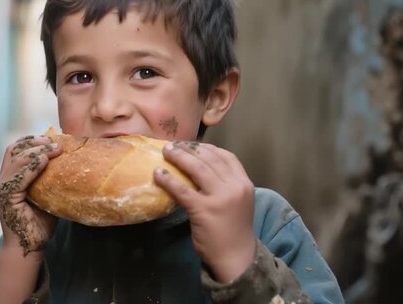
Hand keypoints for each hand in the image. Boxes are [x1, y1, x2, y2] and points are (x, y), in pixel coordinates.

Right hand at [0, 135, 60, 255]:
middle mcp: (2, 181)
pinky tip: (46, 161)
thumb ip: (51, 179)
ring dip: (37, 151)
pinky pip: (19, 176)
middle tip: (55, 142)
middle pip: (14, 149)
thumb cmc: (40, 223)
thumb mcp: (47, 195)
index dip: (31, 140)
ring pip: (16, 159)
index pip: (15, 149)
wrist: (30, 247)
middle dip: (35, 142)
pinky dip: (33, 166)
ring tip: (54, 149)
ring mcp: (2, 189)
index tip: (51, 137)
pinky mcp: (5, 198)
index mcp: (10, 178)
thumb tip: (72, 162)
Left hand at [154, 141, 255, 281]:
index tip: (192, 144)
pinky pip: (182, 189)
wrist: (237, 258)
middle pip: (209, 159)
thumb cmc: (234, 230)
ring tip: (166, 152)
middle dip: (189, 149)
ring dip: (179, 157)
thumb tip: (200, 168)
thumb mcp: (238, 202)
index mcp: (244, 183)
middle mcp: (235, 187)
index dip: (207, 147)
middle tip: (174, 145)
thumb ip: (226, 185)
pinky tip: (158, 174)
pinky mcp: (203, 209)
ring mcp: (220, 198)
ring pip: (197, 168)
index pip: (227, 156)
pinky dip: (168, 179)